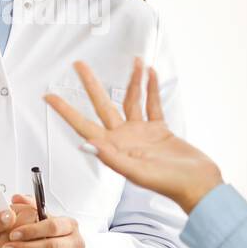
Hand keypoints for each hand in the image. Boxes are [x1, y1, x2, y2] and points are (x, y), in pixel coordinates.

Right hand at [0, 200, 37, 247]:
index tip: (5, 209)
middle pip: (36, 223)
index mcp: (8, 246)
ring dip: (22, 222)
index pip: (31, 216)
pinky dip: (22, 230)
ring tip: (2, 224)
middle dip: (22, 214)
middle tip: (2, 216)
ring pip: (35, 230)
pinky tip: (7, 230)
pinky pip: (31, 238)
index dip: (19, 207)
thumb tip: (9, 214)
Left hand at [43, 57, 223, 213]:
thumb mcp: (137, 172)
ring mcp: (142, 133)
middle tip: (79, 64)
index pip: (83, 126)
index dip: (65, 111)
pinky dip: (152, 89)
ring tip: (135, 61)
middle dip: (91, 84)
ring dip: (132, 81)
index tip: (49, 96)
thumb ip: (112, 158)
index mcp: (114, 149)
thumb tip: (86, 145)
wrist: (198, 186)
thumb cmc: (169, 184)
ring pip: (131, 100)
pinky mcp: (160, 130)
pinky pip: (153, 105)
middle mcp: (124, 138)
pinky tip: (150, 73)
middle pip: (102, 105)